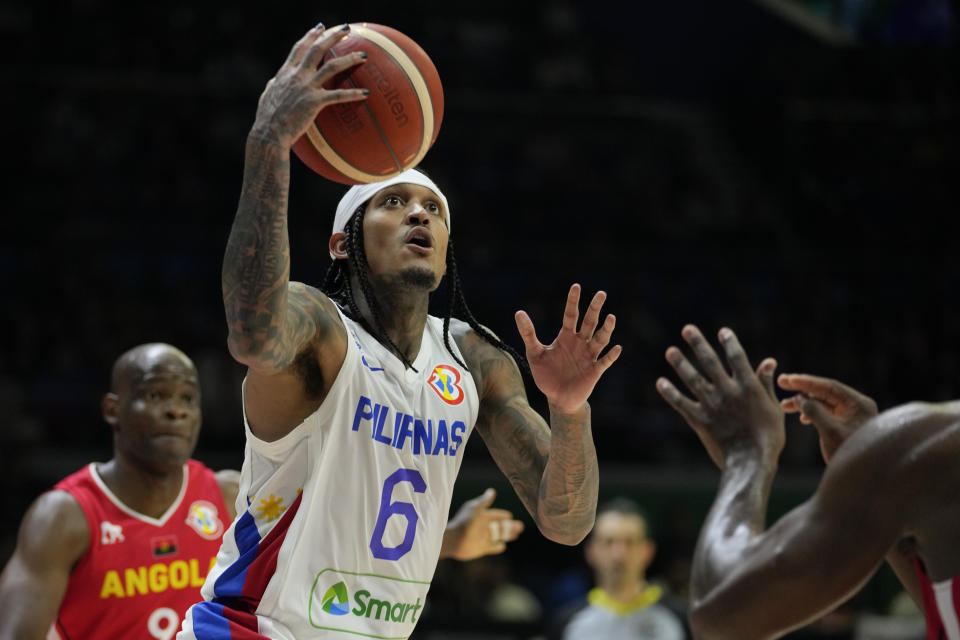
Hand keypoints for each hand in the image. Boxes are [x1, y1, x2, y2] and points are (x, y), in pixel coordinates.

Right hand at [251, 24, 368, 147]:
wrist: (269, 133)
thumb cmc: (267, 118)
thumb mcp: (268, 95)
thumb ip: (274, 85)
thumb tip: (275, 81)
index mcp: (286, 72)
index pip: (300, 48)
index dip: (310, 35)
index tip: (320, 27)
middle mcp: (297, 75)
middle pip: (317, 49)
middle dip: (332, 36)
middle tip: (346, 30)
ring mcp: (306, 87)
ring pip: (332, 66)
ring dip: (349, 58)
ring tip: (363, 55)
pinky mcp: (314, 102)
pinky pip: (338, 95)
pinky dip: (353, 94)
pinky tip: (365, 93)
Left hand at [443, 489, 523, 560]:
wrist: (454, 539)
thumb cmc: (464, 521)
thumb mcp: (475, 508)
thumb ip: (484, 501)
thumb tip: (492, 491)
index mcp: (481, 517)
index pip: (495, 515)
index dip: (502, 515)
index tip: (509, 515)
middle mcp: (482, 527)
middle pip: (499, 526)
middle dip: (509, 526)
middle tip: (520, 527)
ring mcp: (482, 538)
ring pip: (497, 536)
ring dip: (507, 535)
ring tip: (516, 534)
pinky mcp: (480, 548)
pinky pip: (491, 547)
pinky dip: (497, 547)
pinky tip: (503, 545)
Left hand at [514, 284, 621, 413]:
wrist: (557, 399)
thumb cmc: (546, 375)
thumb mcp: (534, 353)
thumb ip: (528, 333)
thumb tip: (518, 312)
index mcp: (566, 337)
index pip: (571, 315)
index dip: (573, 301)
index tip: (576, 286)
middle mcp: (580, 343)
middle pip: (589, 322)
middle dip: (595, 308)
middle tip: (601, 293)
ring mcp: (588, 356)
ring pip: (600, 339)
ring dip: (606, 329)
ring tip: (611, 317)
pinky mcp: (594, 371)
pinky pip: (604, 362)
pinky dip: (610, 356)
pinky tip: (616, 348)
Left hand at [656, 325, 782, 468]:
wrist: (751, 462)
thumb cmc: (768, 437)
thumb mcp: (773, 408)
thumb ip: (766, 383)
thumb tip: (768, 361)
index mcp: (748, 386)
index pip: (737, 357)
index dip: (729, 343)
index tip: (722, 331)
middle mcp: (727, 391)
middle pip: (710, 361)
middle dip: (698, 344)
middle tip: (687, 329)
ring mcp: (711, 404)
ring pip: (692, 379)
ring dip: (680, 364)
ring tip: (670, 351)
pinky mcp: (699, 419)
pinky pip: (681, 403)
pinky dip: (670, 392)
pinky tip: (660, 382)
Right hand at [777, 373, 877, 462]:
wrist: (863, 478)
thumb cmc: (848, 454)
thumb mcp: (829, 431)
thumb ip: (814, 411)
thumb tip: (800, 397)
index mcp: (858, 403)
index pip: (829, 386)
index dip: (806, 382)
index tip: (787, 379)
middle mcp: (857, 406)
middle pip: (825, 393)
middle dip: (802, 390)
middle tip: (781, 384)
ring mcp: (852, 416)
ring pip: (824, 403)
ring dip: (804, 403)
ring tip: (784, 406)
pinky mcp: (846, 426)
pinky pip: (826, 414)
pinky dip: (812, 413)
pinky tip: (801, 418)